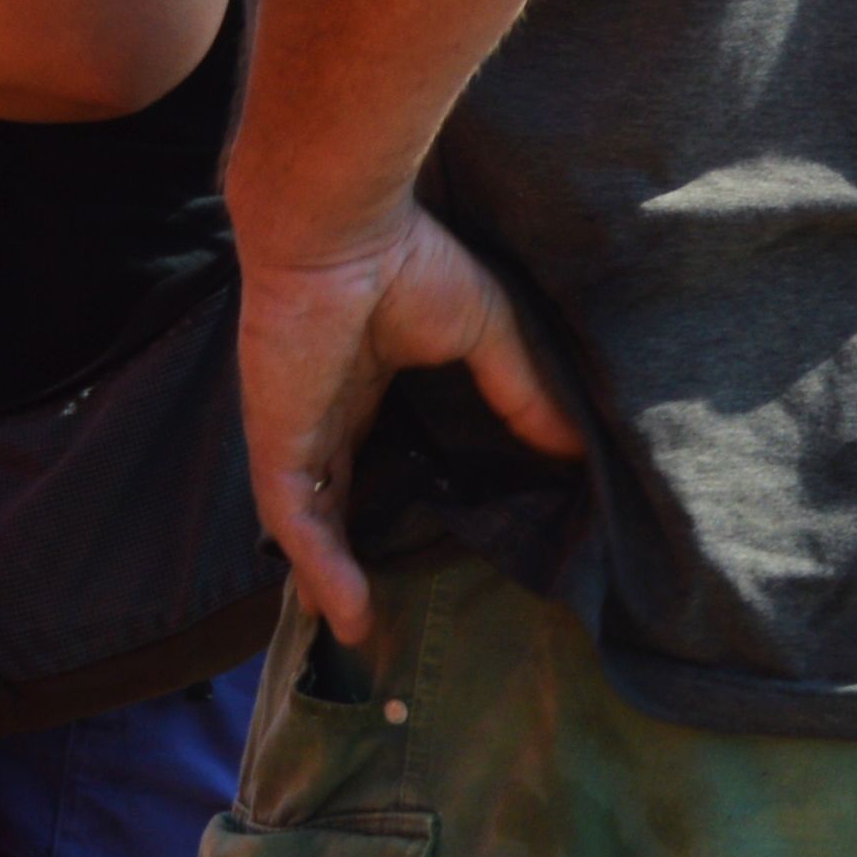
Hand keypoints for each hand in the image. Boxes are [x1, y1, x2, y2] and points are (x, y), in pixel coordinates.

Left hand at [238, 196, 584, 643]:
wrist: (344, 224)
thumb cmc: (408, 258)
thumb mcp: (486, 333)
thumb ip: (522, 392)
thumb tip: (578, 447)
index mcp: (359, 382)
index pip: (363, 458)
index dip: (376, 503)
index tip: (406, 549)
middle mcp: (320, 411)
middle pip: (327, 500)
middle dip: (340, 555)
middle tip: (368, 613)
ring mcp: (293, 428)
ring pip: (304, 522)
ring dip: (326, 575)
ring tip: (356, 632)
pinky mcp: (278, 437)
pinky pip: (292, 516)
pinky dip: (316, 563)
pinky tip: (342, 608)